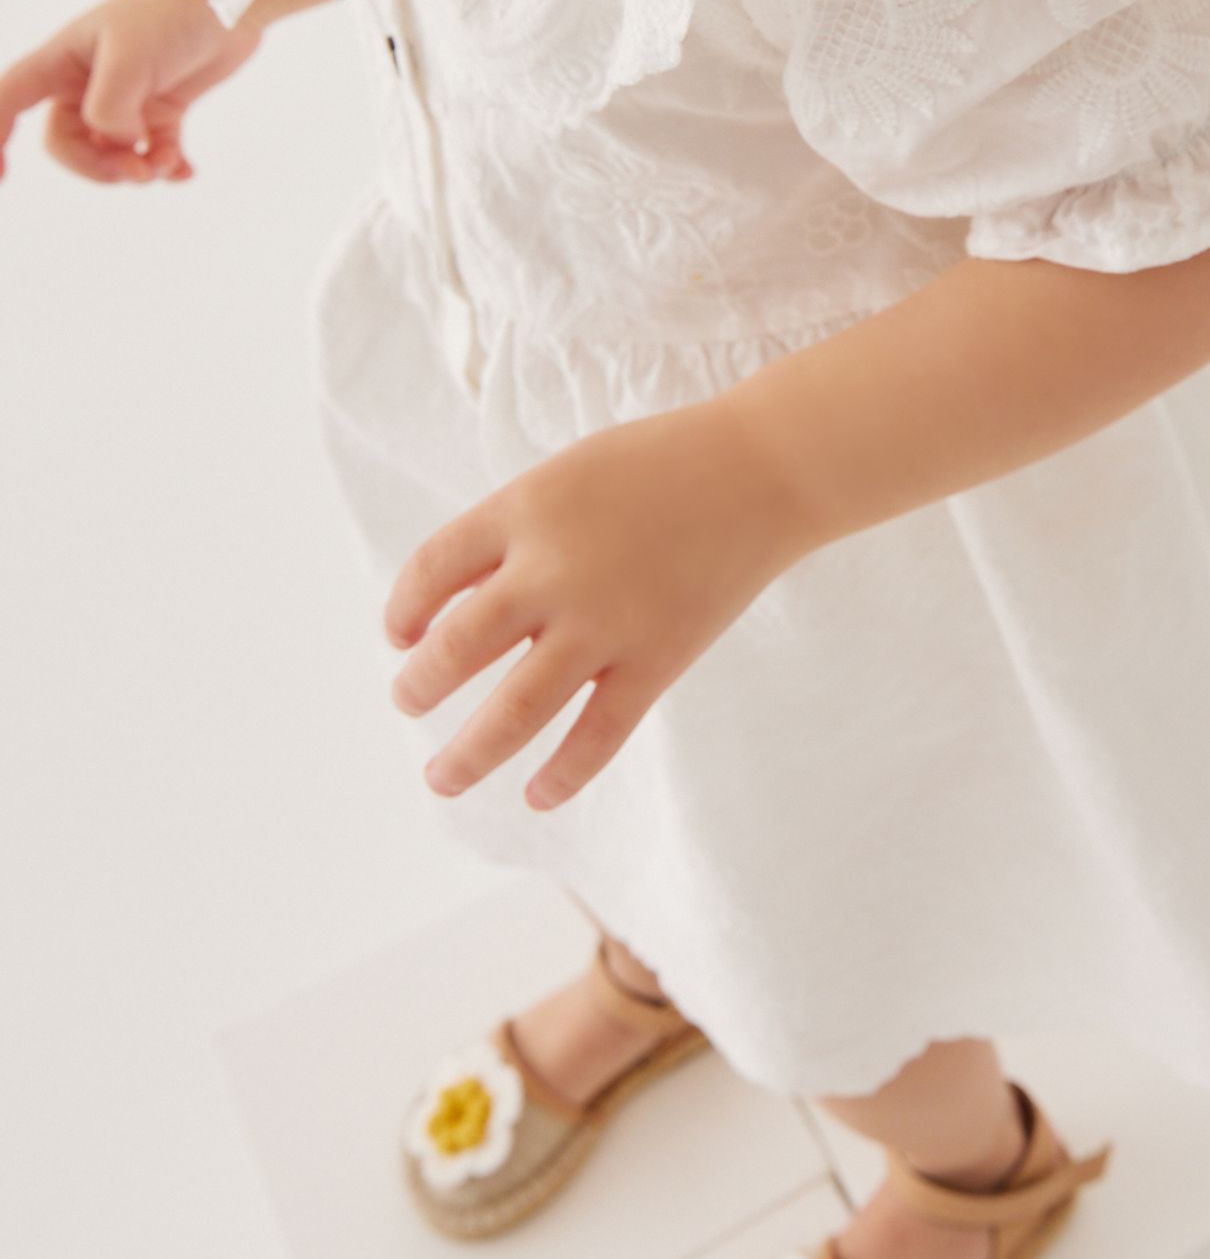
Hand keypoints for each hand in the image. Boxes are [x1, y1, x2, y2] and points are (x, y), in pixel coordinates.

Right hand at [0, 0, 260, 187]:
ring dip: (134, 169)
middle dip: (96, 166)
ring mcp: (127, 96)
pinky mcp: (163, 107)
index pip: (10, 101)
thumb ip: (109, 109)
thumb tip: (120, 146)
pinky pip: (152, 152)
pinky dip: (165, 166)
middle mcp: (87, 81)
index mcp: (63, 61)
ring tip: (165, 167)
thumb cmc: (173, 14)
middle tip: (134, 171)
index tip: (2, 179)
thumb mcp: (131, 59)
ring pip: (111, 153)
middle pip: (67, 143)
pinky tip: (184, 172)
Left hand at [382, 394, 813, 810]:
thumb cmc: (660, 463)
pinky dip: (563, 774)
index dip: (402, 609)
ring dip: (467, 753)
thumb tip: (453, 601)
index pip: (429, 570)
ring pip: (514, 711)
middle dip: (418, 686)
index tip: (399, 635)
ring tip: (442, 778)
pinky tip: (537, 795)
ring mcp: (605, 622)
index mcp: (524, 509)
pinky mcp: (657, 659)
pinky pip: (598, 735)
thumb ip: (512, 531)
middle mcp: (553, 570)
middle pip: (456, 648)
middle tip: (407, 702)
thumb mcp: (567, 474)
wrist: (762, 469)